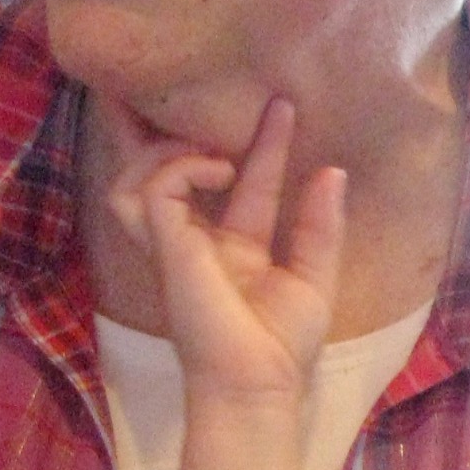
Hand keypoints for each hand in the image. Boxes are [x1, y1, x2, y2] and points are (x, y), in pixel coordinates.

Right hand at [109, 96, 345, 397]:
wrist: (258, 384)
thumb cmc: (282, 345)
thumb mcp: (314, 275)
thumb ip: (319, 225)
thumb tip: (332, 171)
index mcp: (232, 250)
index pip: (240, 183)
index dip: (262, 146)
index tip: (285, 108)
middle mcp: (196, 242)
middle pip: (162, 172)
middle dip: (160, 131)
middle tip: (173, 85)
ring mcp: (173, 244)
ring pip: (136, 176)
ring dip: (171, 150)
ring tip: (217, 151)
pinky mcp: (164, 245)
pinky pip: (153, 187)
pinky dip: (183, 167)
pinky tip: (219, 169)